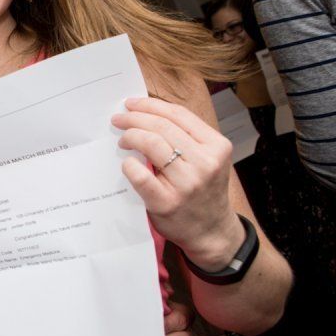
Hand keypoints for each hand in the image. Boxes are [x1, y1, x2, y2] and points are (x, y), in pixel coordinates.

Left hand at [112, 97, 243, 271]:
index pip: (178, 114)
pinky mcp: (167, 202)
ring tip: (122, 140)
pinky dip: (129, 165)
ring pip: (151, 144)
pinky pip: (140, 176)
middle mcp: (205, 163)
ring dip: (130, 136)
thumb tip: (146, 112)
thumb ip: (187, 137)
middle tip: (118, 119)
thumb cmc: (203, 190)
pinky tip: (127, 163)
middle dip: (134, 118)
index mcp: (217, 146)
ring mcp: (187, 184)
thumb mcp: (208, 159)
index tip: (131, 104)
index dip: (150, 105)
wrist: (212, 231)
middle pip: (161, 126)